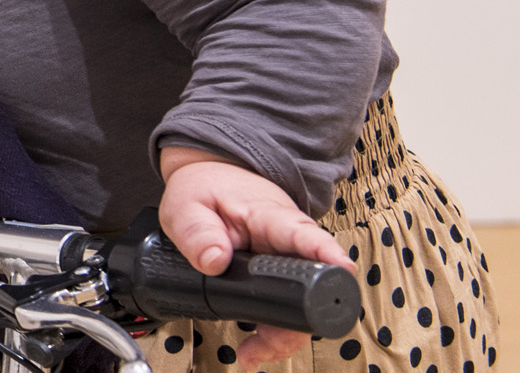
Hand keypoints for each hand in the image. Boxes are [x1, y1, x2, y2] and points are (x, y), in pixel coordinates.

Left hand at [157, 147, 354, 367]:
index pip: (303, 233)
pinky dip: (274, 331)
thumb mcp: (187, 205)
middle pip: (311, 283)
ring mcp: (290, 259)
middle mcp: (290, 240)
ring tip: (253, 352)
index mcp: (270, 216)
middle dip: (298, 319)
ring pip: (301, 305)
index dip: (325, 253)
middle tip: (268, 341)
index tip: (342, 270)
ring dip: (281, 334)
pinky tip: (255, 346)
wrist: (215, 178)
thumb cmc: (207, 188)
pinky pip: (288, 308)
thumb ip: (197, 232)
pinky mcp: (283, 275)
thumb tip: (214, 261)